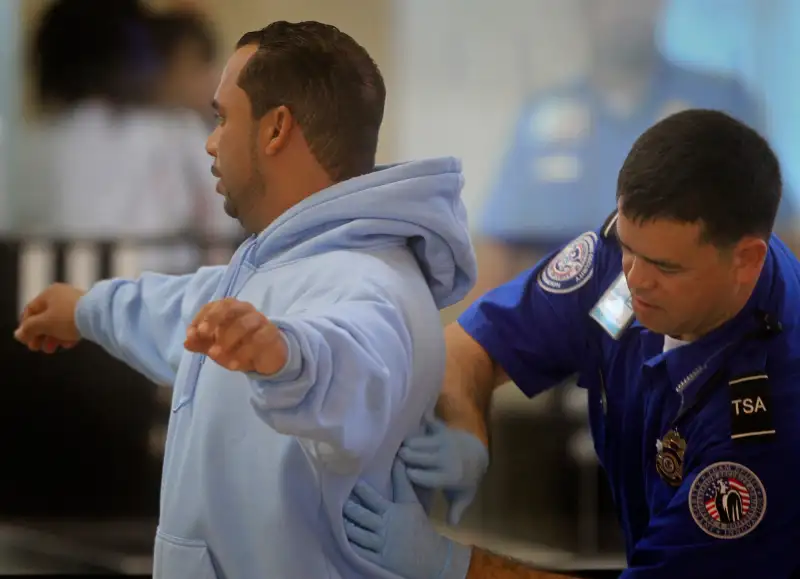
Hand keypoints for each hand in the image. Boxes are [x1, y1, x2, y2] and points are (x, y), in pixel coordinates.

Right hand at [14, 283, 83, 352]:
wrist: (100, 315)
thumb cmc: (69, 317)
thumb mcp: (44, 324)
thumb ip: (29, 329)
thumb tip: (19, 334)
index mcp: (49, 294)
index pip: (31, 310)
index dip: (26, 326)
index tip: (26, 340)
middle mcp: (62, 295)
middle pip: (45, 318)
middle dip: (40, 335)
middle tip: (38, 348)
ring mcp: (76, 303)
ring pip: (59, 323)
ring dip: (53, 337)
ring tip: (51, 349)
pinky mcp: (88, 312)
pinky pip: (73, 324)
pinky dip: (68, 334)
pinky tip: (68, 344)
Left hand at [184, 298, 286, 373]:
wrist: (265, 356)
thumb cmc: (237, 345)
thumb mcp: (216, 345)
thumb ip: (201, 343)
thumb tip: (186, 342)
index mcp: (230, 308)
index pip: (214, 306)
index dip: (201, 318)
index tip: (192, 334)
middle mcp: (245, 310)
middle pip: (229, 306)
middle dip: (213, 319)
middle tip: (203, 335)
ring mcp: (260, 321)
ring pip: (244, 324)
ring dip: (227, 339)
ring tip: (214, 355)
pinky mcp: (271, 334)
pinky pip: (258, 340)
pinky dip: (244, 353)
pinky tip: (233, 365)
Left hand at [344, 459, 470, 578]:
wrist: (432, 558)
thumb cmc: (420, 527)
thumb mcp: (412, 502)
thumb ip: (402, 481)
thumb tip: (398, 459)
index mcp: (391, 511)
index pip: (371, 497)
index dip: (358, 490)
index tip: (347, 480)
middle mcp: (384, 526)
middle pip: (360, 515)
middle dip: (347, 507)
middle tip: (334, 499)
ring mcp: (380, 544)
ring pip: (356, 533)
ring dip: (344, 525)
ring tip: (333, 517)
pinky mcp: (377, 560)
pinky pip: (359, 551)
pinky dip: (348, 545)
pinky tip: (341, 538)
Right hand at [398, 417, 488, 524]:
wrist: (479, 455)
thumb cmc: (467, 479)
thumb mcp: (464, 496)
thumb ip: (456, 510)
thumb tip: (451, 524)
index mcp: (449, 476)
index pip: (422, 476)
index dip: (411, 475)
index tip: (405, 475)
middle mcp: (445, 458)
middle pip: (415, 457)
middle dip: (404, 458)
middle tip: (398, 460)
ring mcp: (443, 441)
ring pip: (416, 441)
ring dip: (407, 444)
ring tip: (401, 448)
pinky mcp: (443, 430)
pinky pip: (429, 424)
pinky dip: (421, 423)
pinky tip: (414, 423)